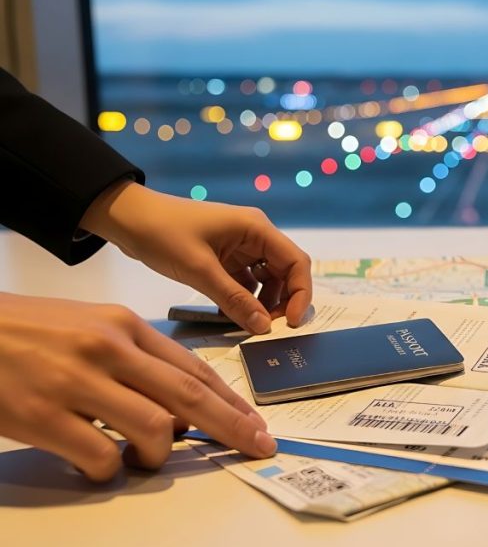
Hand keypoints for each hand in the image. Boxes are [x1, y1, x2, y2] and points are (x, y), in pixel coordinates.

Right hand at [0, 292, 275, 480]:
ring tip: (140, 459)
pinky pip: (102, 457)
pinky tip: (96, 466)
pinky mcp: (43, 416)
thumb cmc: (26, 331)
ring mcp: (76, 382)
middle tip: (258, 447)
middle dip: (232, 426)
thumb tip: (177, 412)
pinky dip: (109, 471)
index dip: (231, 400)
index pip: (193, 367)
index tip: (256, 422)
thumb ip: (135, 360)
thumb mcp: (89, 328)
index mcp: (124, 326)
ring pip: (154, 428)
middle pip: (189, 395)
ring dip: (158, 456)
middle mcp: (108, 349)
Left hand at [81, 181, 311, 333]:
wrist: (127, 218)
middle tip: (268, 328)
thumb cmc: (163, 233)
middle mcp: (255, 236)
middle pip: (286, 273)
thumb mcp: (199, 270)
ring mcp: (241, 247)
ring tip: (248, 324)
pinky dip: (244, 300)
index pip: (296, 262)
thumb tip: (264, 328)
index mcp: (256, 229)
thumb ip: (234, 299)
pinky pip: (246, 283)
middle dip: (283, 301)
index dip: (301, 294)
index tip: (292, 323)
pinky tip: (231, 315)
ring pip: (267, 280)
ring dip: (263, 303)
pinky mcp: (226, 258)